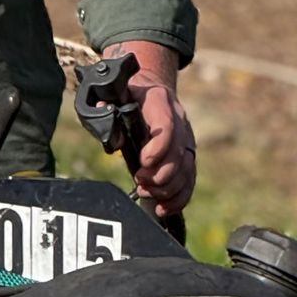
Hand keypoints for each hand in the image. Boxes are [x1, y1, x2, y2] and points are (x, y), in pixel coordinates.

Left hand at [108, 40, 196, 216]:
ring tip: (146, 193)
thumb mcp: (111, 96)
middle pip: (179, 153)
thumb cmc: (124, 95)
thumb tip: (111, 137)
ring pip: (187, 169)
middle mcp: (179, 119)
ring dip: (167, 189)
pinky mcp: (187, 155)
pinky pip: (190, 179)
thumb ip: (106, 114)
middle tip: (140, 181)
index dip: (159, 147)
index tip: (143, 163)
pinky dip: (178, 197)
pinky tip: (162, 208)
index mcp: (159, 101)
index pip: (168, 125)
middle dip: (159, 175)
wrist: (146, 88)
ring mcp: (186, 138)